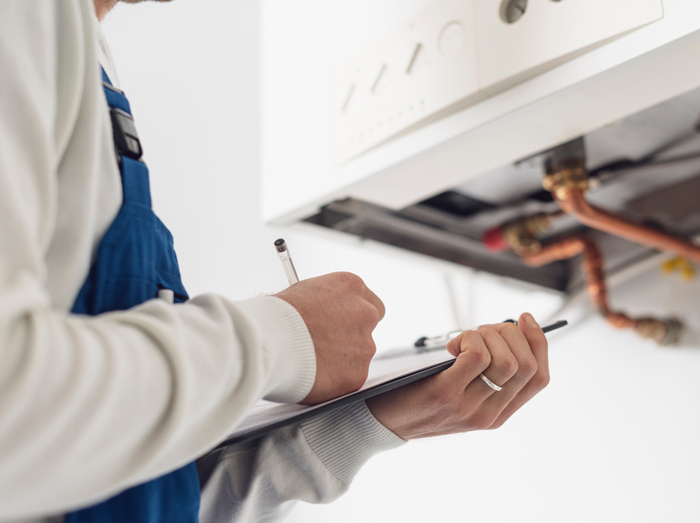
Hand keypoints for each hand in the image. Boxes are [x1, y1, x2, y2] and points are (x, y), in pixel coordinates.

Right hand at [276, 272, 384, 404]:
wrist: (269, 341)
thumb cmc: (276, 315)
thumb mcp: (304, 292)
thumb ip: (325, 303)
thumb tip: (324, 312)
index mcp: (352, 286)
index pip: (370, 302)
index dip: (353, 316)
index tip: (341, 324)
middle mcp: (365, 313)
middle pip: (368, 328)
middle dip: (352, 337)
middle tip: (327, 345)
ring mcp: (364, 345)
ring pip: (358, 355)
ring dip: (341, 359)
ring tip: (311, 360)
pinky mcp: (357, 374)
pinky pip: (349, 378)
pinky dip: (334, 380)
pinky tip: (313, 374)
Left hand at [366, 313, 548, 439]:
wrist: (380, 422)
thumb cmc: (419, 397)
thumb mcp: (460, 392)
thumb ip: (484, 374)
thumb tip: (506, 332)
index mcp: (499, 414)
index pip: (540, 378)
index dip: (538, 342)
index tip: (524, 318)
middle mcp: (490, 414)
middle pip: (527, 365)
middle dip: (511, 334)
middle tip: (483, 329)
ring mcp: (470, 407)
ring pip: (507, 360)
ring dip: (489, 335)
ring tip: (465, 337)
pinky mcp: (446, 394)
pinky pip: (477, 356)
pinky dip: (469, 339)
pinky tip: (452, 346)